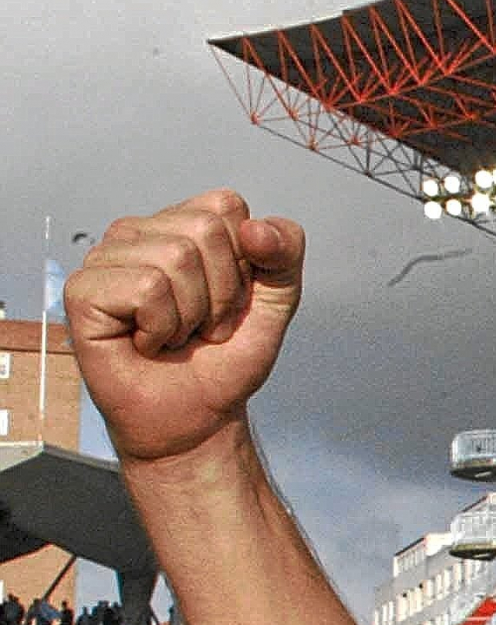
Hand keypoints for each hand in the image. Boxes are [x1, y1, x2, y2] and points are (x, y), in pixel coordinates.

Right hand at [67, 192, 306, 461]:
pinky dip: (161, 328)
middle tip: (201, 325)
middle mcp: (138, 233)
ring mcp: (105, 258)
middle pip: (204, 230)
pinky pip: (147, 288)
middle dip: (220, 292)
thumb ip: (284, 254)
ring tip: (174, 335)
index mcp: (178, 224)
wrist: (195, 417)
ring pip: (176, 258)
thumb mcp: (275, 303)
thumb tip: (257, 228)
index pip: (226, 207)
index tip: (229, 301)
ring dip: (191, 314)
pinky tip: (147, 342)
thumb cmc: (222, 362)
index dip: (243, 263)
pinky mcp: (83, 289)